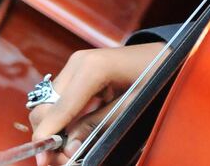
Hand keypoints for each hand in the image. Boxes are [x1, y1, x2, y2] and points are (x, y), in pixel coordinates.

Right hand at [29, 42, 165, 163]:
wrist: (165, 53)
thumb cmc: (155, 75)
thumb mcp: (130, 105)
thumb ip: (97, 125)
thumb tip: (69, 148)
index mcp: (92, 68)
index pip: (58, 108)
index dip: (47, 136)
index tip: (44, 160)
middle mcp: (77, 63)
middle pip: (45, 106)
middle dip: (48, 135)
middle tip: (59, 159)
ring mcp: (76, 65)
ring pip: (49, 104)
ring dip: (54, 129)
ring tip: (67, 151)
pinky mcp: (78, 72)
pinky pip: (61, 100)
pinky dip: (62, 119)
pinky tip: (72, 134)